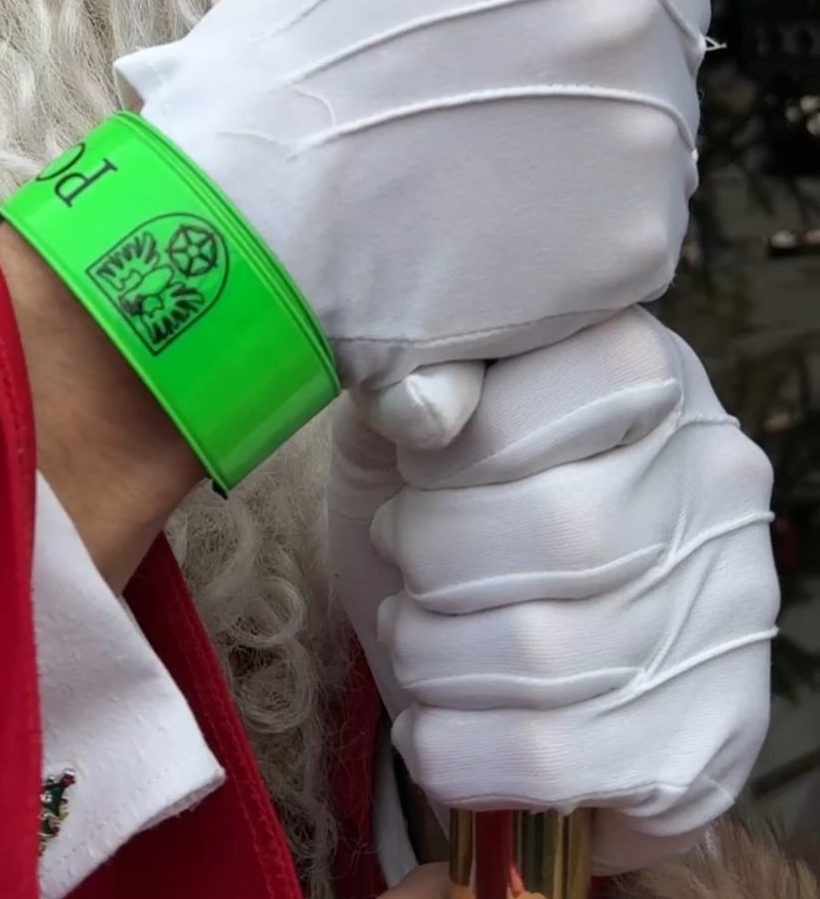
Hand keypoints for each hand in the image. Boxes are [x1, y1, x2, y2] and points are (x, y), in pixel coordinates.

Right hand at [116, 0, 726, 387]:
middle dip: (599, 47)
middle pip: (672, 13)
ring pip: (656, 118)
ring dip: (590, 138)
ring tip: (473, 165)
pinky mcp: (643, 232)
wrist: (242, 218)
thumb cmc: (290, 68)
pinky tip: (489, 229)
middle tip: (486, 92)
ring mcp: (649, 119)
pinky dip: (580, 231)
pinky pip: (638, 218)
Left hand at [328, 312, 778, 873]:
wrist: (497, 622)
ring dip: (434, 654)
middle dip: (438, 558)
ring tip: (417, 631)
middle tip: (406, 555)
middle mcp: (716, 482)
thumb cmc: (450, 489)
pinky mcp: (705, 739)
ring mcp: (725, 614)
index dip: (452, 451)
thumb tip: (422, 406)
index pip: (561, 400)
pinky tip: (433, 718)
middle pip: (563, 532)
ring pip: (548, 654)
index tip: (417, 466)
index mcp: (649, 371)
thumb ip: (422, 376)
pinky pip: (551, 759)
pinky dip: (453, 746)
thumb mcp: (421, 402)